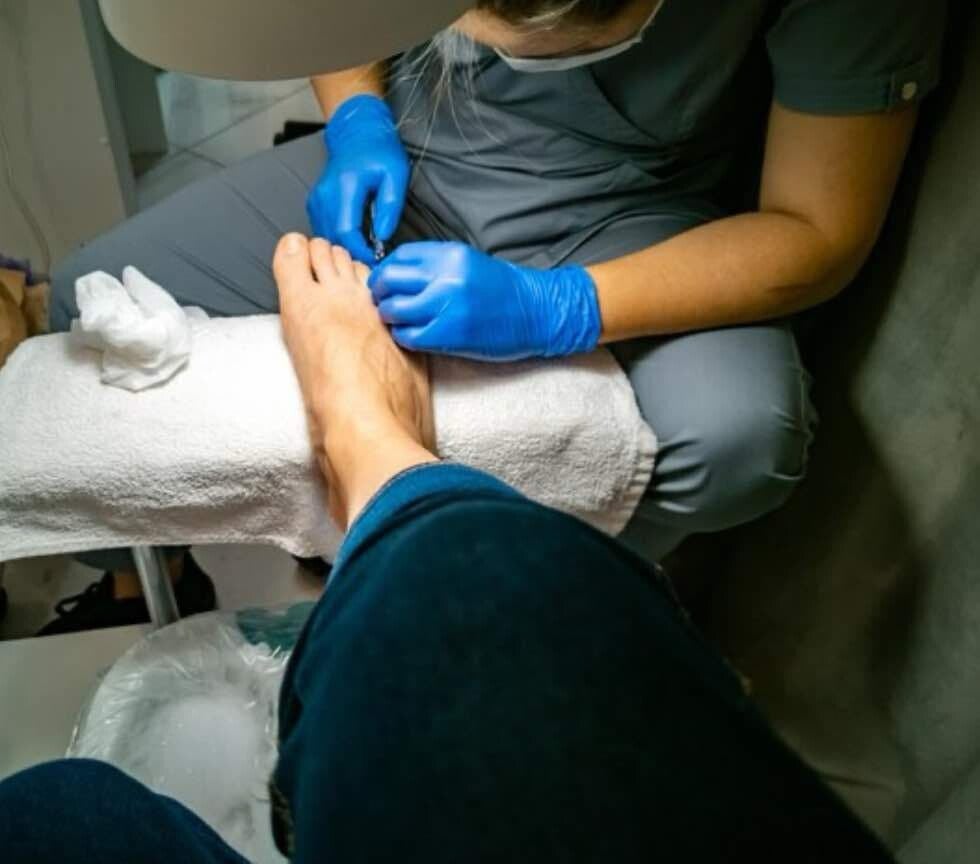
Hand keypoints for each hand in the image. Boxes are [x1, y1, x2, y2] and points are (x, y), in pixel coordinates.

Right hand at [306, 94, 409, 264]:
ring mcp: (316, 200)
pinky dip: (338, 241)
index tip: (376, 261)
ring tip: (365, 255)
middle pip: (332, 238)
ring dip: (344, 250)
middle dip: (353, 256)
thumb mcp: (395, 175)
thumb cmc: (379, 151)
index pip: (346, 231)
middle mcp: (325, 195)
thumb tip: (383, 236)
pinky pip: (324, 230)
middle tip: (373, 265)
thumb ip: (390, 207)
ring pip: (326, 237)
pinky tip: (355, 243)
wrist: (357, 132)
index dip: (360, 252)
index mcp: (345, 187)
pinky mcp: (315, 204)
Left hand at [368, 242, 601, 360]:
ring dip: (390, 316)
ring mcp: (446, 307)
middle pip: (389, 280)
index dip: (386, 270)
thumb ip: (432, 264)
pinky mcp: (449, 335)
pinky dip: (404, 335)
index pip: (399, 257)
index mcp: (450, 255)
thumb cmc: (501, 290)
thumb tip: (392, 273)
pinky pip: (408, 335)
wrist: (534, 313)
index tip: (386, 280)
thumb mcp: (467, 263)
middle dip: (379, 292)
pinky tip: (414, 333)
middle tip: (384, 300)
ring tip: (400, 319)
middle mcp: (446, 277)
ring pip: (393, 309)